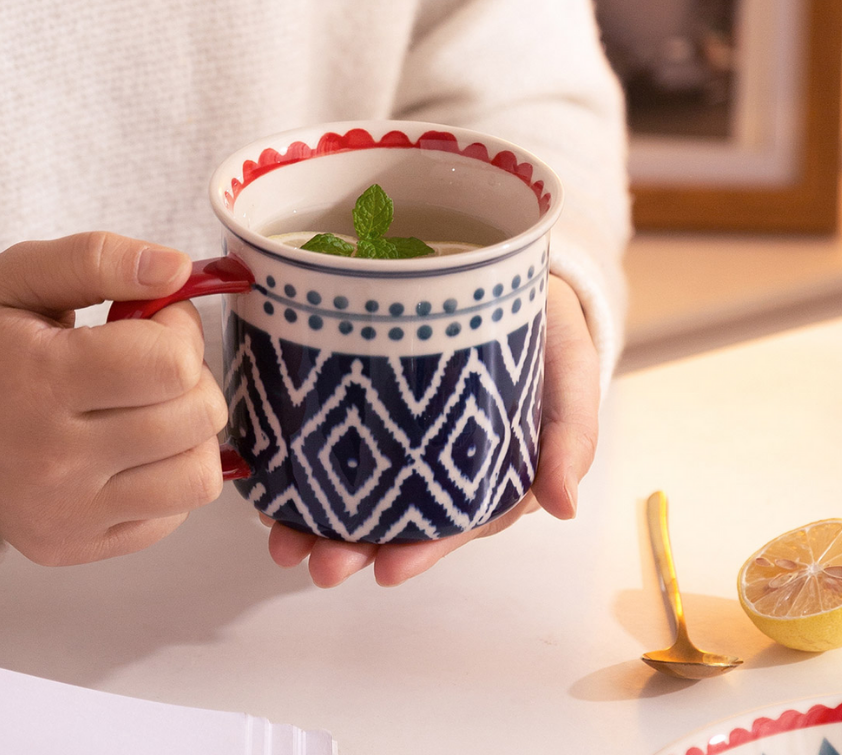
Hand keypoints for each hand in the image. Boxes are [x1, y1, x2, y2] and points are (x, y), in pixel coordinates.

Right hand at [0, 232, 228, 564]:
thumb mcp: (20, 273)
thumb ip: (101, 259)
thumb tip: (177, 268)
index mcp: (41, 383)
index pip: (172, 365)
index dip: (180, 328)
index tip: (153, 317)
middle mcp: (54, 463)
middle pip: (196, 417)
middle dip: (191, 374)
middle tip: (148, 359)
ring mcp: (64, 515)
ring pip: (198, 476)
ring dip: (191, 430)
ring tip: (148, 404)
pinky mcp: (72, 546)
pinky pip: (172, 516)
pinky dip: (169, 476)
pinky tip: (132, 446)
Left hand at [262, 275, 598, 586]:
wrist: (514, 271)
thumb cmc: (548, 328)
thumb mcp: (570, 373)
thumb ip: (570, 435)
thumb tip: (563, 508)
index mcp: (491, 468)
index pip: (456, 520)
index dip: (423, 549)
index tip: (386, 570)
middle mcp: (441, 458)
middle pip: (397, 515)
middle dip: (356, 546)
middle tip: (318, 565)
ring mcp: (404, 428)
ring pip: (360, 486)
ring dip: (318, 520)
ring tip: (281, 542)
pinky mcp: (371, 393)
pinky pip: (337, 434)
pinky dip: (303, 463)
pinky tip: (271, 481)